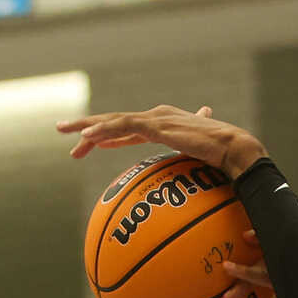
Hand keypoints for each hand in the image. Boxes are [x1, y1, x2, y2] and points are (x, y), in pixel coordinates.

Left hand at [58, 105, 269, 179]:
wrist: (235, 151)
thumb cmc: (221, 159)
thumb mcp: (197, 161)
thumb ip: (188, 162)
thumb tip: (187, 180)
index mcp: (163, 124)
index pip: (127, 129)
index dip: (106, 135)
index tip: (88, 143)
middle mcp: (157, 117)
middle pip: (114, 122)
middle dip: (86, 126)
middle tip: (62, 130)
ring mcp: (157, 119)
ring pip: (114, 121)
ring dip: (88, 127)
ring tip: (65, 132)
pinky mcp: (159, 125)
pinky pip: (125, 127)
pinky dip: (105, 131)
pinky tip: (88, 137)